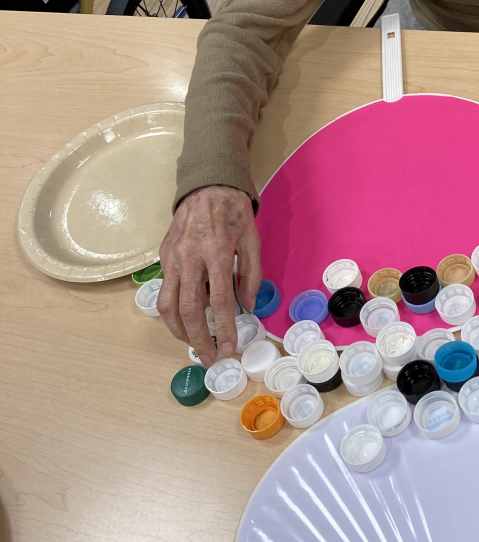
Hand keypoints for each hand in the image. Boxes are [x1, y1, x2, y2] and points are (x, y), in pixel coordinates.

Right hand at [157, 185, 261, 365]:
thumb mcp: (253, 240)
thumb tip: (248, 307)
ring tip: (193, 343)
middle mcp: (189, 257)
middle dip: (198, 339)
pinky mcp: (162, 256)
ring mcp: (171, 257)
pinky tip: (186, 318)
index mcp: (216, 252)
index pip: (219, 301)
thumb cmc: (234, 212)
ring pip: (166, 304)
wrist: (207, 184)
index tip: (229, 349)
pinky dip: (173, 310)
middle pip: (187, 309)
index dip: (224, 329)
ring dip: (178, 330)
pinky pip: (164, 289)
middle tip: (209, 357)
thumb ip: (251, 275)